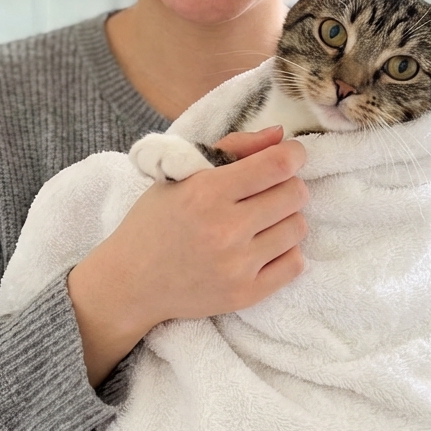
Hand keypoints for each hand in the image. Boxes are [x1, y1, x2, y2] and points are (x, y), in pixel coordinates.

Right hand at [68, 127, 307, 384]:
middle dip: (288, 185)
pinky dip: (284, 251)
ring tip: (261, 220)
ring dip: (285, 218)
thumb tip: (280, 136)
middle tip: (269, 190)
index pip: (277, 165)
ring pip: (298, 227)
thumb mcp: (182, 174)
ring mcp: (237, 266)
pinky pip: (295, 263)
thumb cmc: (156, 221)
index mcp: (206, 192)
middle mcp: (225, 229)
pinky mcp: (246, 294)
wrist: (132, 282)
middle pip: (295, 194)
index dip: (293, 154)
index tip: (290, 155)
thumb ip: (234, 147)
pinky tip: (263, 246)